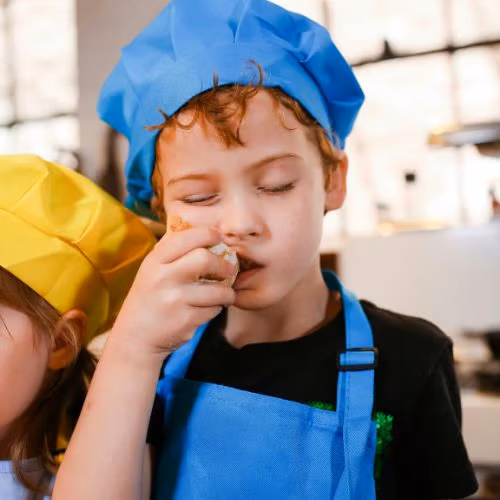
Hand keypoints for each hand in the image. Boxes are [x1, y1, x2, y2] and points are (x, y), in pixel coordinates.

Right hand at [111, 226, 235, 360]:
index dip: (208, 234)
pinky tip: (207, 309)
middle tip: (229, 269)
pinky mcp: (186, 320)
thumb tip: (208, 235)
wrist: (135, 337)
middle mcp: (163, 278)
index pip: (186, 237)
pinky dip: (216, 309)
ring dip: (227, 292)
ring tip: (225, 294)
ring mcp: (175, 300)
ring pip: (217, 289)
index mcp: (155, 261)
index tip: (219, 237)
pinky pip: (214, 309)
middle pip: (205, 258)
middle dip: (223, 264)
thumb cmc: (150, 298)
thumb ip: (174, 253)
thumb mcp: (152, 270)